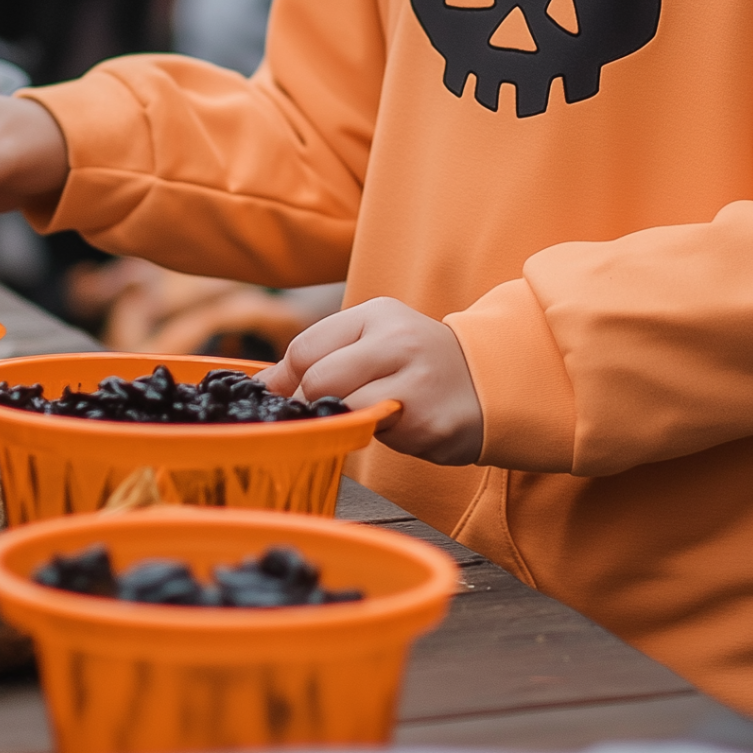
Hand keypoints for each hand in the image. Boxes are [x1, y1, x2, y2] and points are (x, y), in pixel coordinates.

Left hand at [259, 297, 483, 465]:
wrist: (488, 382)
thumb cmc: (417, 364)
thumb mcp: (375, 342)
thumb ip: (323, 356)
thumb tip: (263, 385)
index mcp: (377, 314)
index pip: (306, 348)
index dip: (288, 380)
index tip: (285, 398)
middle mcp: (397, 340)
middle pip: (319, 379)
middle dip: (312, 405)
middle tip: (329, 414)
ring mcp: (414, 380)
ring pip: (343, 409)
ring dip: (343, 422)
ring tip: (367, 416)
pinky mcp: (426, 420)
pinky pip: (376, 435)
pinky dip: (375, 437)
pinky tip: (396, 427)